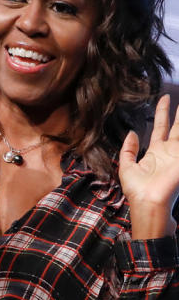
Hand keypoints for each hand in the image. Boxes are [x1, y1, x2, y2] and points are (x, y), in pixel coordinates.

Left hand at [119, 95, 178, 238]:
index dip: (162, 112)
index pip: (161, 126)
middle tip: (177, 97)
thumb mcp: (126, 166)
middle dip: (178, 111)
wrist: (148, 202)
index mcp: (155, 152)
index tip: (164, 98)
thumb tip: (132, 133)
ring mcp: (178, 154)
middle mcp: (169, 151)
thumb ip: (128, 149)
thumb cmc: (137, 189)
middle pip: (176, 125)